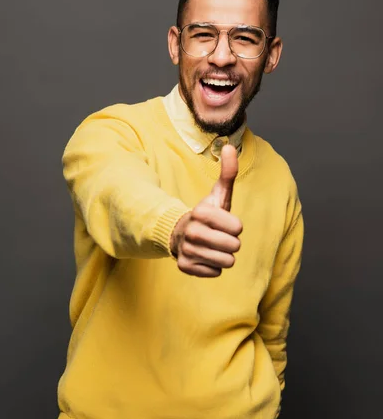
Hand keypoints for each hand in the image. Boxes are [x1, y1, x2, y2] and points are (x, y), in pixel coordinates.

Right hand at [170, 144, 241, 276]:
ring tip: (213, 246)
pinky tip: (204, 256)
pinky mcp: (185, 266)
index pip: (238, 228)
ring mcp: (186, 250)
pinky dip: (213, 267)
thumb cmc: (207, 214)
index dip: (235, 226)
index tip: (224, 223)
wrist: (180, 233)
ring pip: (226, 262)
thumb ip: (228, 172)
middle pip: (234, 247)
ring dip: (223, 255)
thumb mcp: (218, 194)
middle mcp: (191, 231)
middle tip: (220, 236)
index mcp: (201, 212)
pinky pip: (215, 273)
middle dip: (231, 243)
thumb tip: (229, 146)